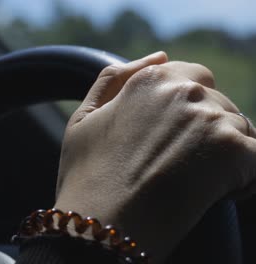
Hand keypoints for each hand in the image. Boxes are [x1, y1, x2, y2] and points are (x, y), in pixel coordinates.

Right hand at [55, 52, 254, 261]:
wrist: (99, 224)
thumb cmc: (86, 175)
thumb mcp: (84, 118)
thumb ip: (115, 78)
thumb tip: (160, 54)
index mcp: (150, 80)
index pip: (192, 78)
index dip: (187, 111)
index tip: (174, 140)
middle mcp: (184, 91)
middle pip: (218, 104)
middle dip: (206, 130)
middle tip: (181, 165)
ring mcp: (211, 119)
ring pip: (240, 129)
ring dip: (224, 153)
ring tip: (192, 181)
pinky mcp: (234, 151)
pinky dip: (243, 176)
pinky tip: (215, 192)